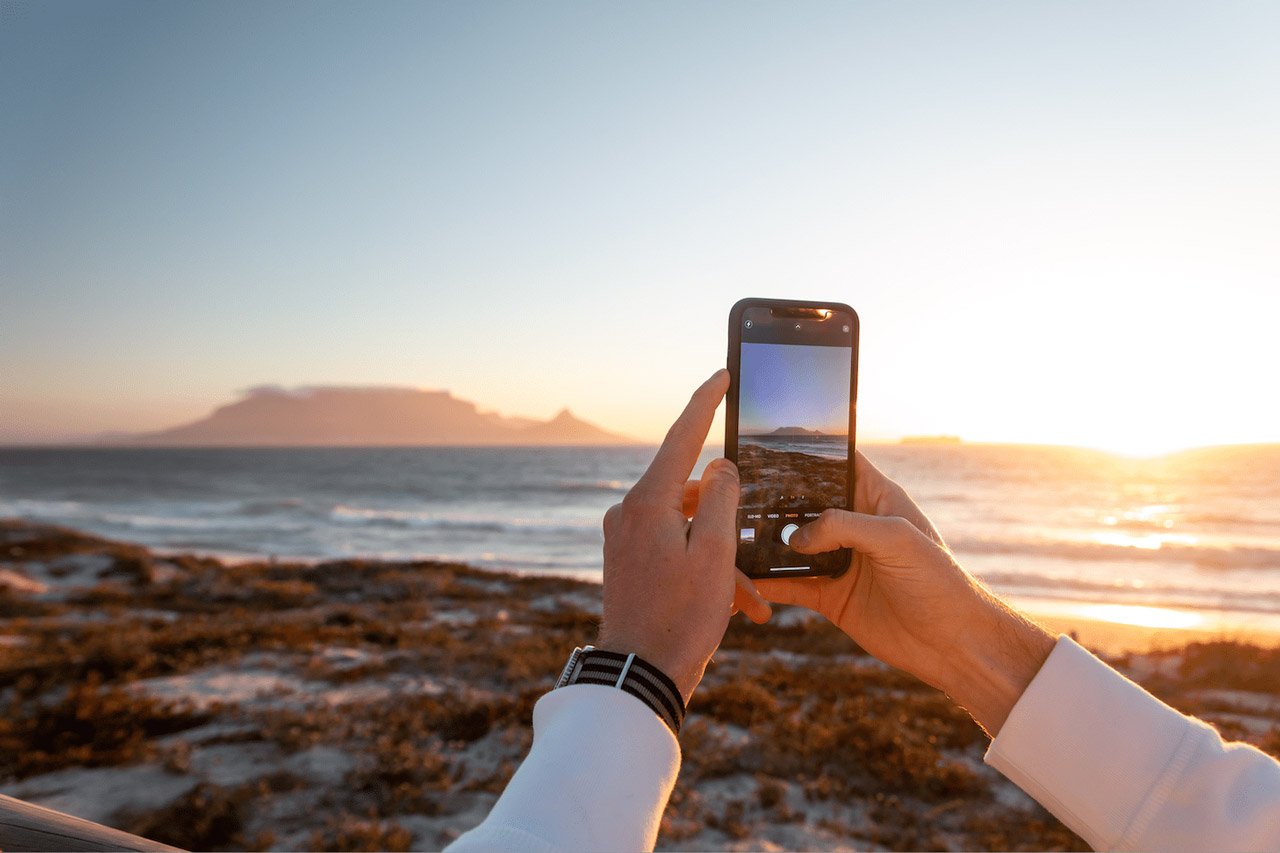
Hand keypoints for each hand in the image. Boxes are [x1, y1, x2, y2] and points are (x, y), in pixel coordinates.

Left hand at [597, 370, 766, 703]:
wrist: (637, 678)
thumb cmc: (679, 619)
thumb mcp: (715, 555)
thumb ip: (723, 500)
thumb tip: (721, 466)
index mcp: (647, 502)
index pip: (682, 435)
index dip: (706, 401)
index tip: (723, 374)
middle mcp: (629, 512)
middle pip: (692, 491)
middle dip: (731, 521)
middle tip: (752, 557)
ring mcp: (625, 537)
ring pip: (690, 527)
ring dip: (723, 558)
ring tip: (751, 600)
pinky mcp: (627, 560)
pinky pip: (675, 550)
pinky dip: (705, 570)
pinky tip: (735, 606)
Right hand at [750, 451, 1054, 734]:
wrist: (953, 645)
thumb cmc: (939, 581)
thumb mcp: (896, 539)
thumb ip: (844, 527)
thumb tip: (796, 535)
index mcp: (877, 499)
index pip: (839, 463)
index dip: (810, 450)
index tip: (771, 439)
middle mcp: (855, 527)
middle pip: (806, 503)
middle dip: (775, 498)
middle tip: (737, 491)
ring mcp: (840, 561)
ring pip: (792, 545)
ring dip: (766, 542)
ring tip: (733, 533)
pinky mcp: (831, 596)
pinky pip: (791, 585)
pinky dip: (768, 583)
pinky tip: (746, 579)